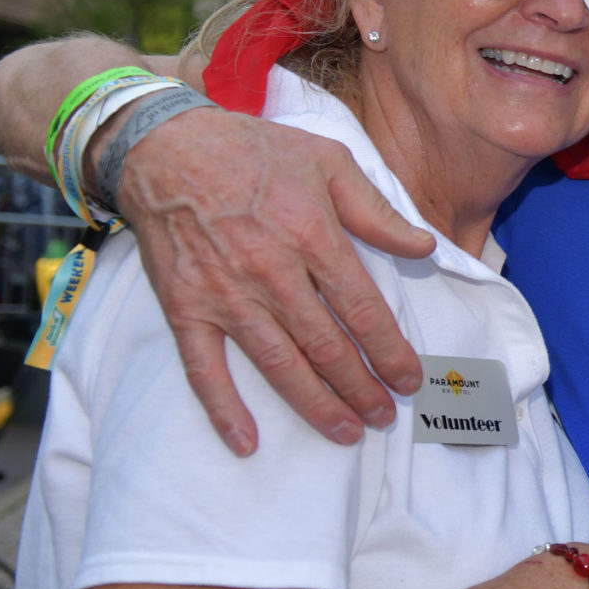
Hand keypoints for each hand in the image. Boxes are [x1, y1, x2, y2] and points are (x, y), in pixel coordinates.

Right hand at [118, 107, 433, 453]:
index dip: (389, 350)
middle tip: (384, 416)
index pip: (362, 309)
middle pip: (326, 345)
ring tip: (345, 432)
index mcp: (312, 236)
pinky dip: (223, 408)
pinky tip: (246, 442)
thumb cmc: (253, 151)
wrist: (162, 146)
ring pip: (278, 364)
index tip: (409, 379)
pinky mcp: (184, 307)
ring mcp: (225, 294)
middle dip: (360, 387)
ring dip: (315, 404)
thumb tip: (425, 247)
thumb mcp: (329, 160)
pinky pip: (203, 367)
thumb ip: (377, 210)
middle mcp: (271, 272)